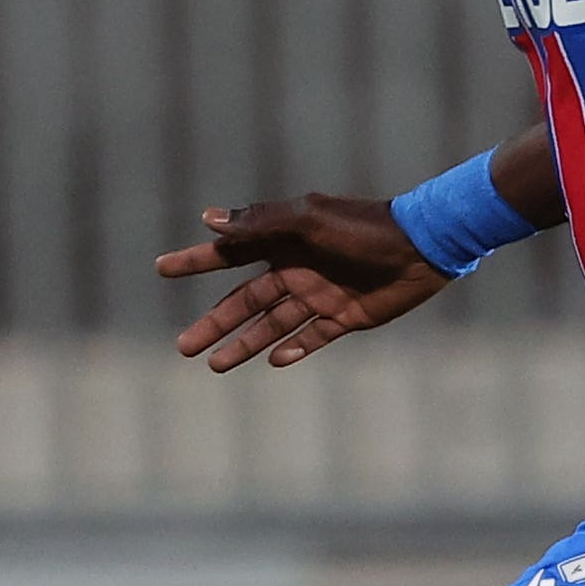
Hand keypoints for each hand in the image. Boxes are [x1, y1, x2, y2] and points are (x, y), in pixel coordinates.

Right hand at [160, 196, 446, 370]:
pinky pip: (313, 338)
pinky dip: (294, 349)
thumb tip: (209, 220)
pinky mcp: (345, 317)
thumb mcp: (308, 221)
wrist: (423, 248)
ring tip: (214, 365)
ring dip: (243, 344)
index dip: (195, 261)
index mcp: (283, 241)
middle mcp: (296, 269)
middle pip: (243, 301)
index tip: (161, 267)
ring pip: (272, 325)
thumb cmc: (365, 228)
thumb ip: (261, 223)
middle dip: (213, 323)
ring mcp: (319, 295)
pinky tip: (274, 362)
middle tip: (182, 347)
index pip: (228, 253)